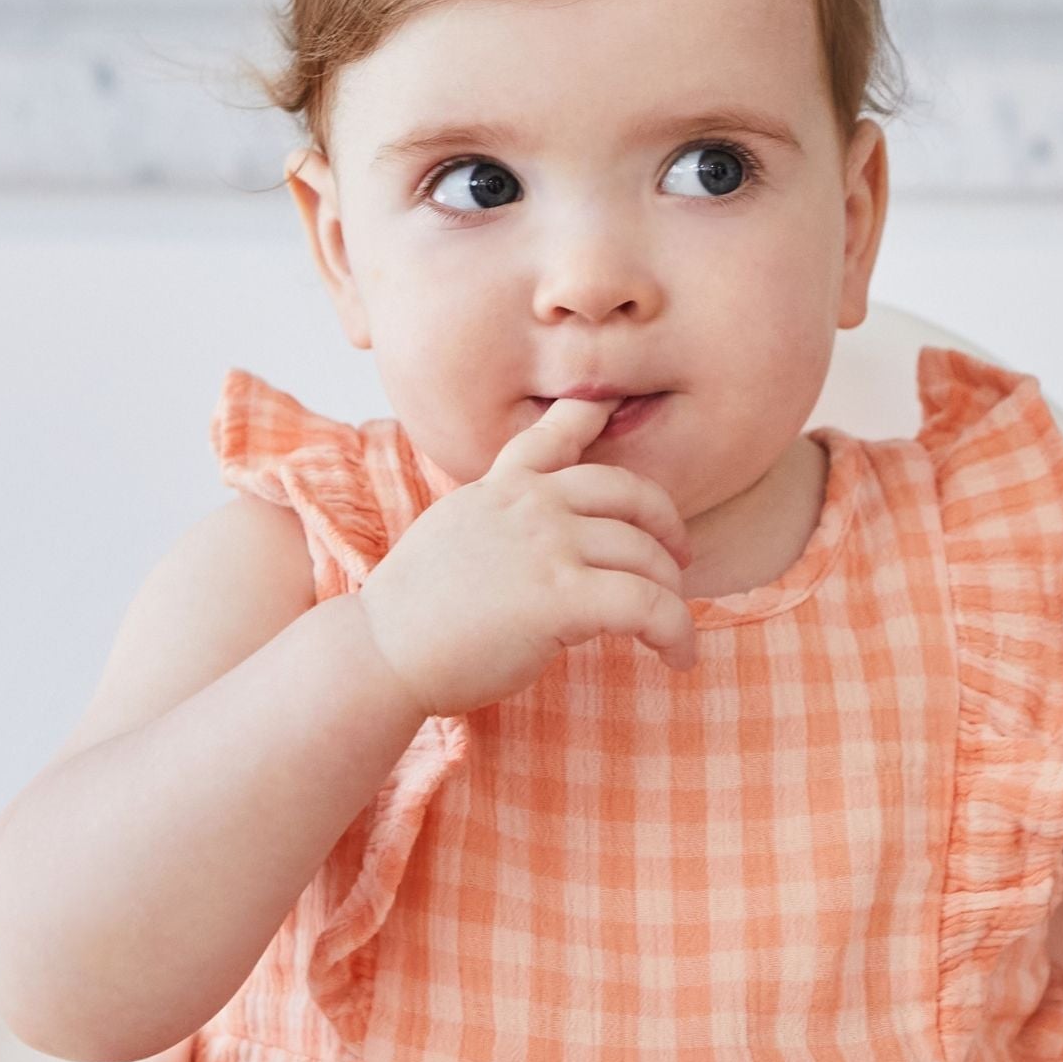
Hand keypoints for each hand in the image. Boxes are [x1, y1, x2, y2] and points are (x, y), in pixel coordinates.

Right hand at [358, 396, 696, 714]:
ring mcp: (549, 545)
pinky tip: (678, 657)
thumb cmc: (416, 613)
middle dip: (666, 526)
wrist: (383, 650)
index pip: (553, 436)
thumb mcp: (455, 535)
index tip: (610, 404)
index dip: (589, 415)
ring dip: (672, 595)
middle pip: (631, 495)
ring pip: (648, 556)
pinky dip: (676, 632)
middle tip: (679, 560)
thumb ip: (501, 519)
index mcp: (503, 488)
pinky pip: (648, 606)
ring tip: (672, 630)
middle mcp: (532, 504)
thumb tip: (540, 538)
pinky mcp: (563, 595)